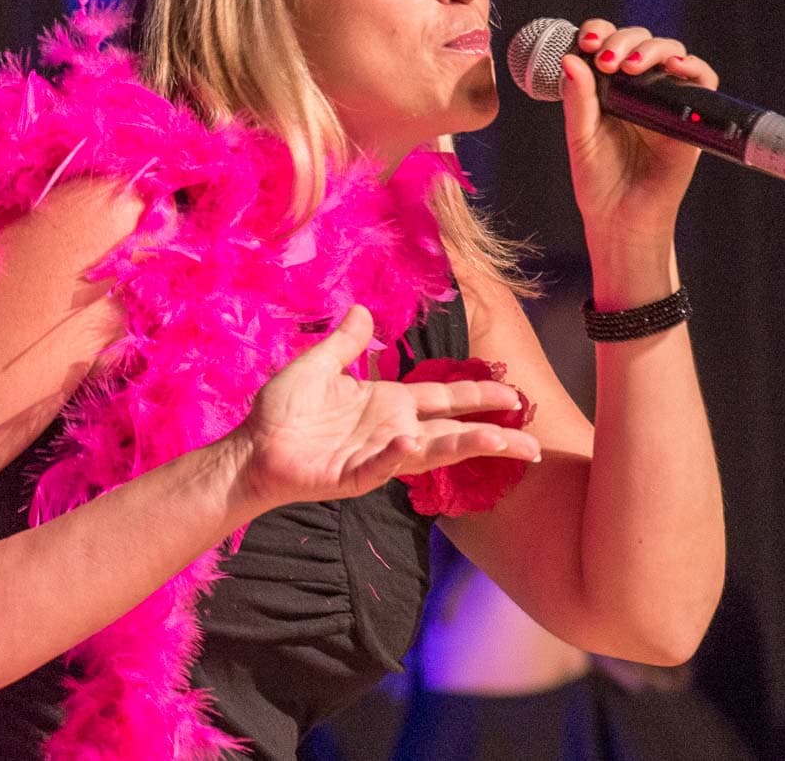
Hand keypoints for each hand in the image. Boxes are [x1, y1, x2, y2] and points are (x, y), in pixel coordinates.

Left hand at [229, 306, 541, 509]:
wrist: (252, 447)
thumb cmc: (283, 411)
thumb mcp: (316, 366)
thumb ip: (345, 343)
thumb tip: (363, 310)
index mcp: (389, 403)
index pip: (444, 397)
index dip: (478, 395)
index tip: (514, 394)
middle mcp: (392, 430)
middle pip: (452, 431)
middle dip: (492, 434)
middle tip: (532, 439)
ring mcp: (376, 455)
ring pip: (430, 452)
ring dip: (464, 446)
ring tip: (500, 442)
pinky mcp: (353, 475)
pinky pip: (380, 466)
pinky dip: (395, 456)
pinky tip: (410, 444)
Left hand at [560, 19, 721, 245]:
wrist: (622, 217)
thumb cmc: (598, 179)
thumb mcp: (580, 136)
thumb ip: (578, 99)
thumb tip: (570, 59)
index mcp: (606, 86)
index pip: (606, 42)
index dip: (599, 32)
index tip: (586, 42)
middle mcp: (637, 86)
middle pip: (639, 39)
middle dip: (621, 39)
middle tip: (606, 60)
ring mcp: (665, 99)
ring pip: (670, 51)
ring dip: (651, 48)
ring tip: (629, 66)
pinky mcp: (690, 116)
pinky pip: (702, 80)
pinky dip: (692, 66)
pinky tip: (673, 67)